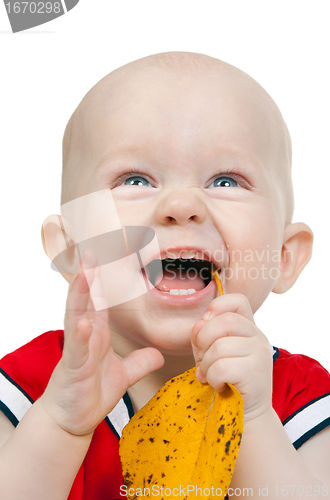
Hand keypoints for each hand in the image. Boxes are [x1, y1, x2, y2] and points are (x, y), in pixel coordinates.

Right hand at [40, 249, 163, 435]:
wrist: (72, 419)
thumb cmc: (91, 392)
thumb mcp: (124, 374)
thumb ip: (140, 361)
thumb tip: (159, 354)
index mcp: (97, 332)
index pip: (99, 299)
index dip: (101, 278)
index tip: (102, 254)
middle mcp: (86, 335)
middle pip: (85, 299)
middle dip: (87, 274)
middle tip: (89, 249)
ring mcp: (78, 349)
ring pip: (77, 315)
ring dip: (80, 294)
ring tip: (84, 273)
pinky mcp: (74, 367)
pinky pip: (77, 348)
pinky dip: (79, 334)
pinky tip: (83, 321)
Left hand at [191, 293, 272, 420]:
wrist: (245, 415)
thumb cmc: (225, 381)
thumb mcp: (212, 352)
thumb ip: (205, 333)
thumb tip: (200, 324)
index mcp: (248, 327)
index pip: (237, 301)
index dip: (216, 307)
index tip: (205, 327)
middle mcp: (258, 336)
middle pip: (224, 321)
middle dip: (203, 340)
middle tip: (202, 359)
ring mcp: (260, 354)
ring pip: (220, 347)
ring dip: (206, 364)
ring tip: (209, 376)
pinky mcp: (256, 373)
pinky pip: (222, 367)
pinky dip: (212, 378)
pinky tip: (218, 385)